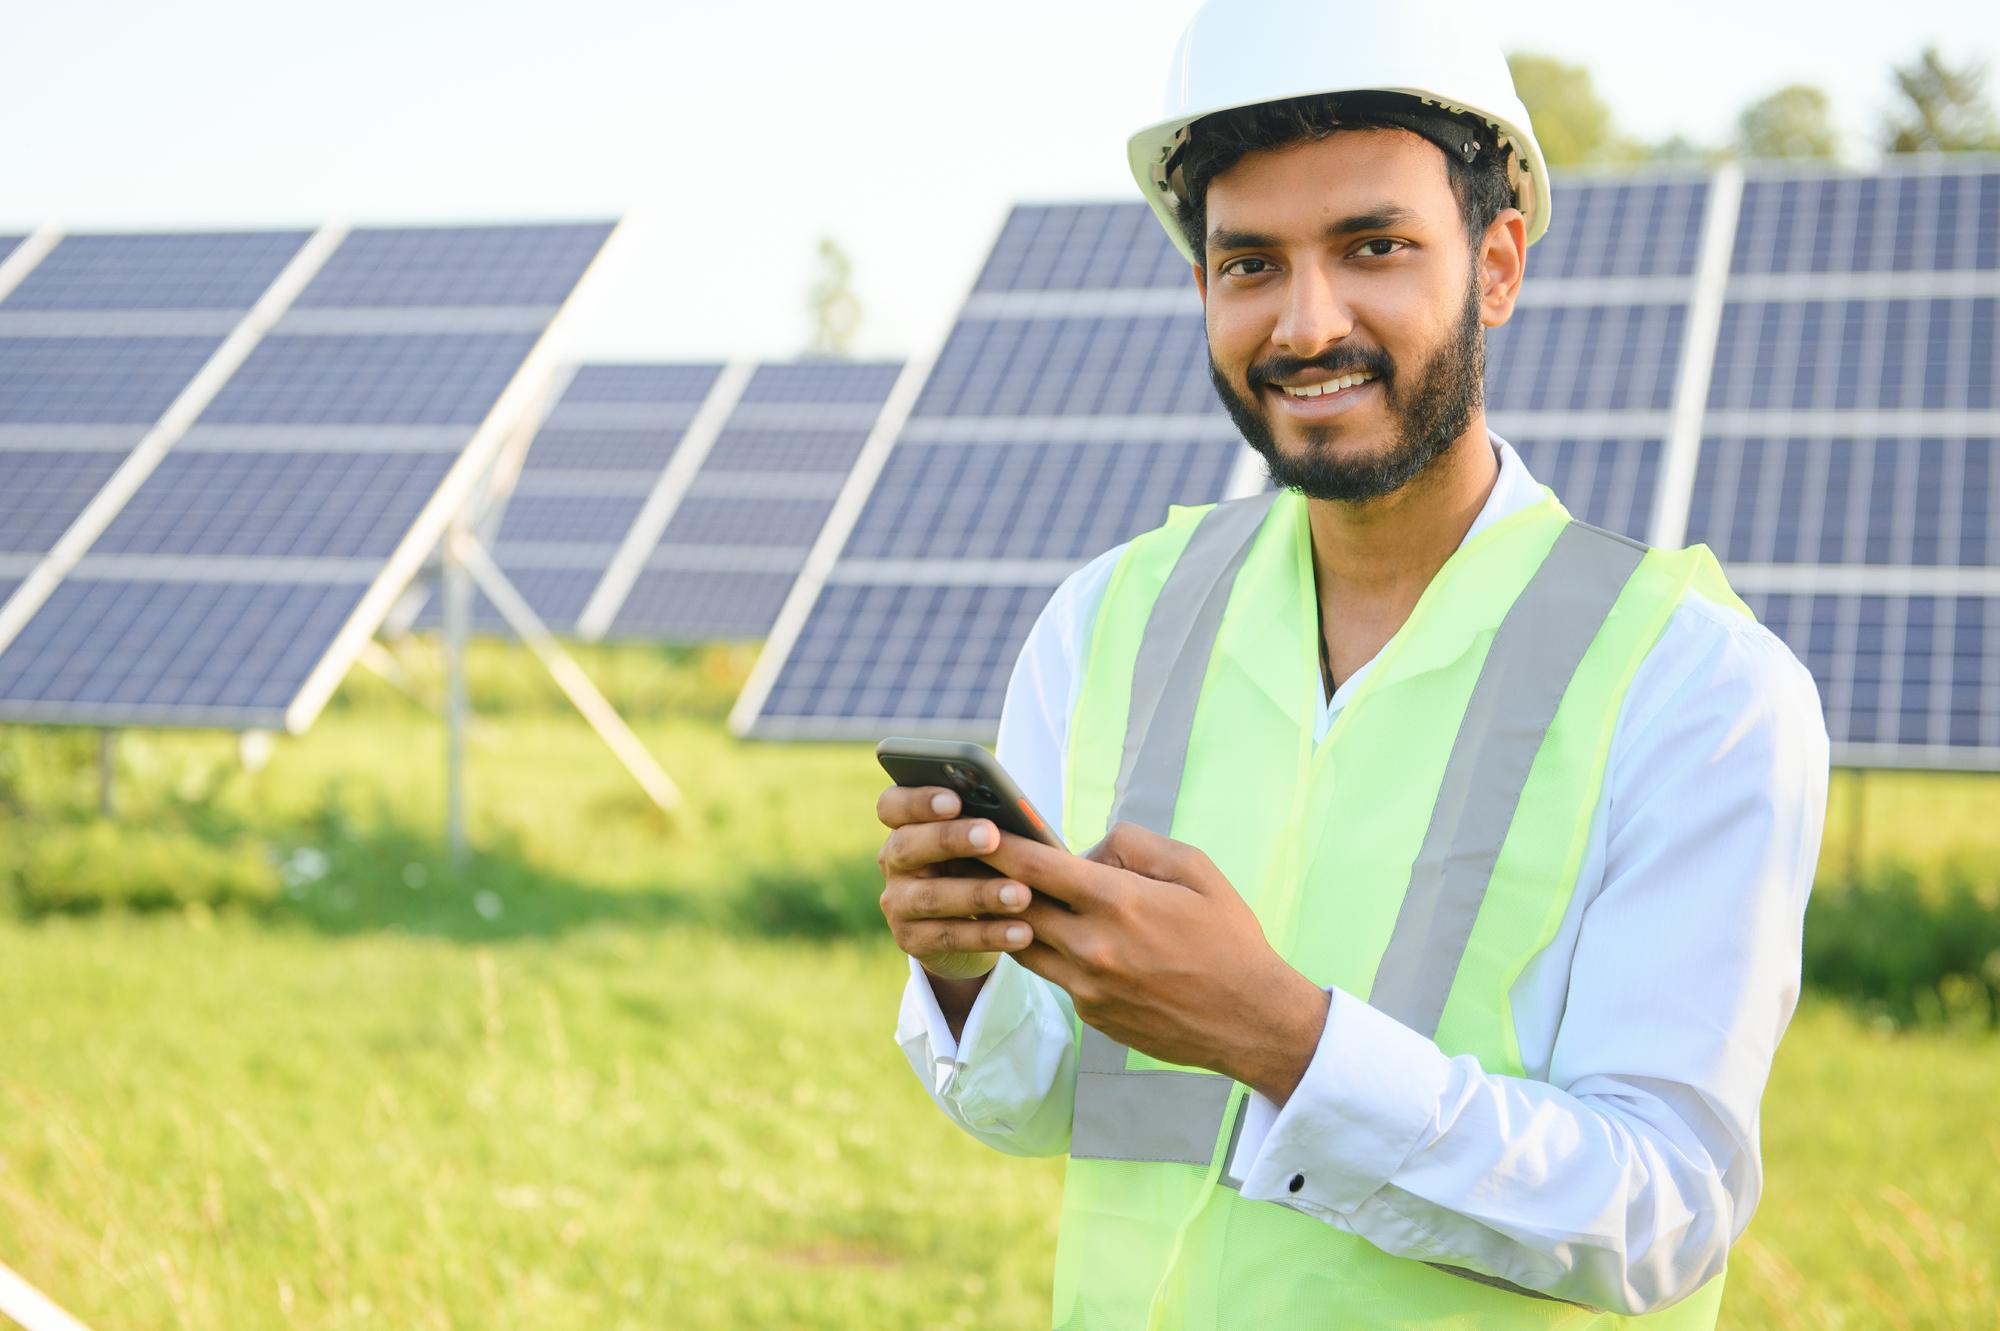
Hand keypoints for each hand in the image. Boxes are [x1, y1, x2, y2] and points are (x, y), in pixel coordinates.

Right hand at [875, 785, 1036, 980]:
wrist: (970, 925)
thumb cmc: (981, 865)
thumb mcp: (980, 844)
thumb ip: (987, 825)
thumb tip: (1019, 815)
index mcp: (906, 825)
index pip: (892, 804)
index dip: (918, 800)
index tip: (954, 799)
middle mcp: (894, 861)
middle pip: (908, 845)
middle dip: (950, 839)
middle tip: (991, 836)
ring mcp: (897, 903)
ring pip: (932, 897)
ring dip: (979, 895)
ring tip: (1021, 895)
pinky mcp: (911, 940)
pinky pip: (949, 937)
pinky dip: (988, 934)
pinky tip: (1022, 932)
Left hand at [981, 822, 1327, 1103]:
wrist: (1251, 1020)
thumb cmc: (1229, 938)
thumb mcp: (1196, 869)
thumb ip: (1136, 846)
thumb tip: (1089, 850)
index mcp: (1118, 903)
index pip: (1036, 868)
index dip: (998, 846)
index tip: (971, 830)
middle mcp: (1092, 947)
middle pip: (1016, 908)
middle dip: (991, 882)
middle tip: (969, 860)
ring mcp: (1087, 987)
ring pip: (1025, 947)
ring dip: (1013, 921)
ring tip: (1003, 897)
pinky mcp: (1091, 1014)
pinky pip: (1057, 975)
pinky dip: (1054, 953)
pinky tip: (1065, 939)